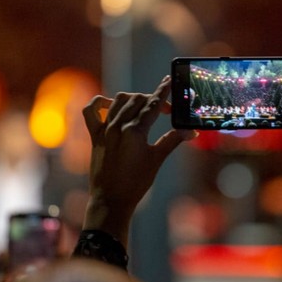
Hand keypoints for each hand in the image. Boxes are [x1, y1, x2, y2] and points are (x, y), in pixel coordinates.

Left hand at [82, 76, 196, 245]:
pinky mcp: (95, 136)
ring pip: (118, 101)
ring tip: (144, 106)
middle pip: (138, 100)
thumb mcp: (157, 160)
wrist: (111, 200)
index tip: (169, 81)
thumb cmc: (136, 183)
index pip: (152, 105)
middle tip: (165, 109)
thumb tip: (191, 132)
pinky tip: (110, 104)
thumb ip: (172, 141)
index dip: (163, 92)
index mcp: (135, 132)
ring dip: (133, 99)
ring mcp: (104, 130)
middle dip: (153, 99)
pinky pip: (91, 111)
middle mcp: (118, 127)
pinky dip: (100, 103)